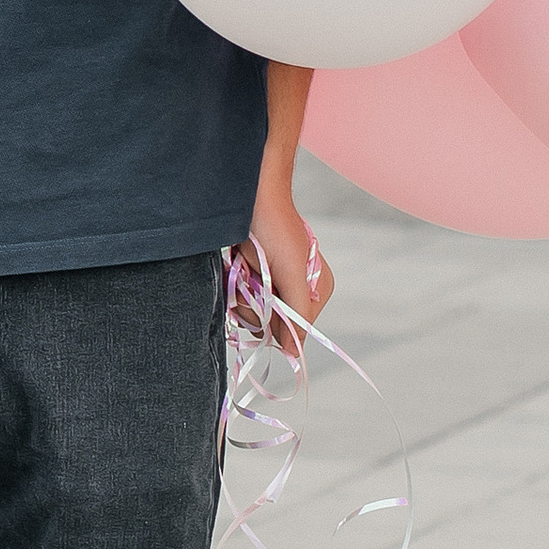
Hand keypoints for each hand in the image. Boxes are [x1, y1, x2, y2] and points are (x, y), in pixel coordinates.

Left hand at [247, 171, 332, 335]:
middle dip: (254, 305)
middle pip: (270, 323)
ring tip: (243, 265)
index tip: (266, 293)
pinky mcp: (252, 276)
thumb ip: (296, 313)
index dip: (274, 319)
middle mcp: (296, 290)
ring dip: (240, 293)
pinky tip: (235, 264)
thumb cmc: (274, 228)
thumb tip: (295, 354)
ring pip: (251, 312)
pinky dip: (232, 285)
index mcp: (316, 291)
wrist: (247, 194)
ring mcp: (273, 283)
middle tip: (251, 275)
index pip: (293, 330)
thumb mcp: (290, 273)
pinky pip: (239, 297)